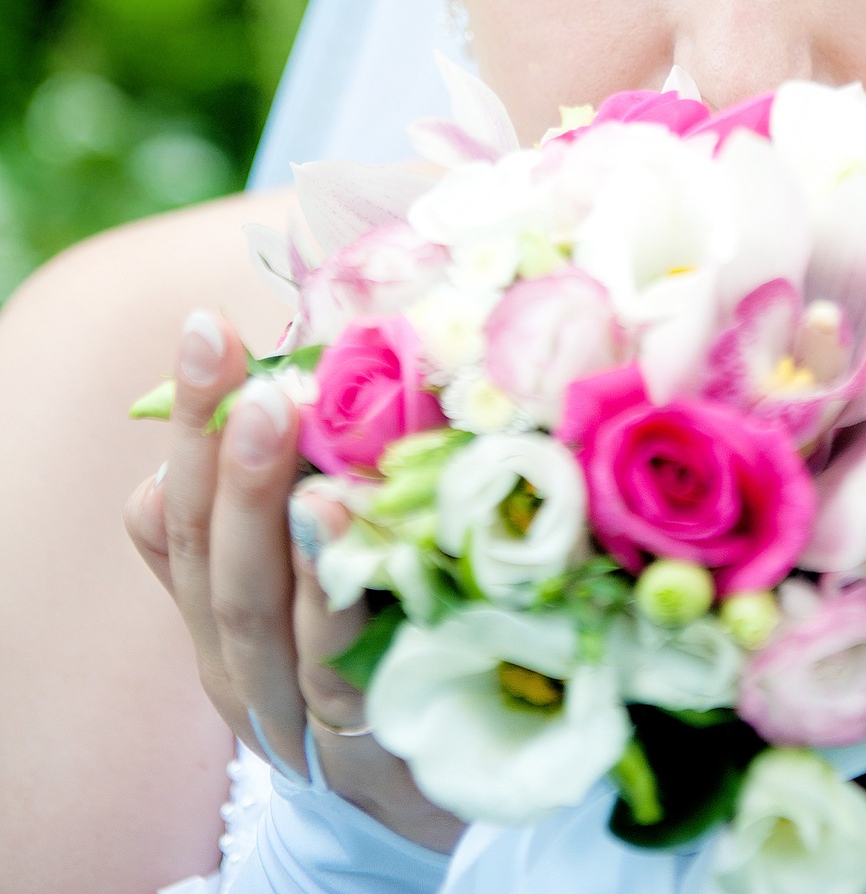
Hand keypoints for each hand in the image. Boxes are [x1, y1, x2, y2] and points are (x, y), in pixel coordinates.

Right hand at [124, 309, 461, 853]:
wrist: (425, 797)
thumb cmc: (372, 651)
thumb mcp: (312, 578)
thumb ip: (294, 491)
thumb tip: (297, 371)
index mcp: (214, 607)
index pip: (180, 504)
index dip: (192, 418)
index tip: (210, 326)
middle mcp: (236, 662)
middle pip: (212, 557)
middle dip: (232, 462)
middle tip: (262, 383)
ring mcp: (293, 714)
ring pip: (263, 619)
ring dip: (279, 532)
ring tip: (299, 453)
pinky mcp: (364, 752)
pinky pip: (342, 678)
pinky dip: (341, 608)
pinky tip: (356, 548)